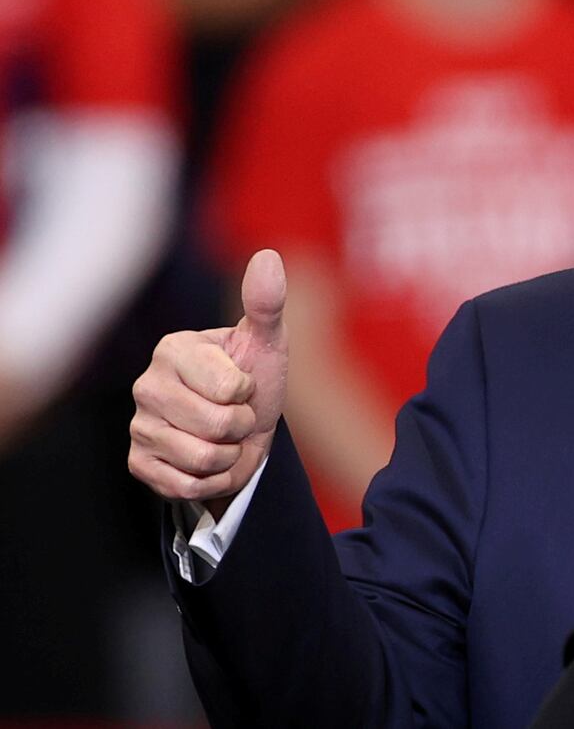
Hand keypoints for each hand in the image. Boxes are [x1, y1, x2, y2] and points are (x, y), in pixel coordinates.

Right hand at [129, 250, 288, 518]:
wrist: (245, 432)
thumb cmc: (254, 379)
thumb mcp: (266, 344)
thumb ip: (265, 304)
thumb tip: (267, 256)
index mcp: (173, 350)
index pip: (229, 388)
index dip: (248, 393)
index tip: (243, 386)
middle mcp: (146, 385)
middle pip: (217, 425)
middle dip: (242, 427)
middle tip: (238, 416)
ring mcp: (138, 426)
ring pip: (202, 458)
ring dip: (229, 456)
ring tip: (225, 438)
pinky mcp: (138, 463)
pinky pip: (186, 485)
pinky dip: (212, 480)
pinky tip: (210, 461)